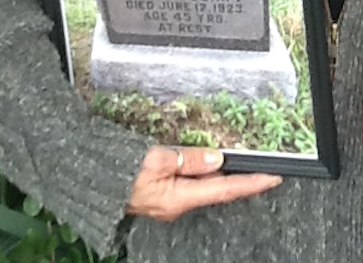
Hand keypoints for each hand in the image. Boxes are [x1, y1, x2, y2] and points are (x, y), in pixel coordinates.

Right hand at [126, 146, 282, 221]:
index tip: (273, 177)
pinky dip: (205, 174)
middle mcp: (176, 205)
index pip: (224, 190)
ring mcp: (169, 202)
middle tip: (263, 167)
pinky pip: (190, 184)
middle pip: (217, 189)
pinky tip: (210, 164)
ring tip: (243, 162)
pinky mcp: (162, 195)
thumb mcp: (156, 159)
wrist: (88, 179)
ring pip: (204, 186)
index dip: (251, 183)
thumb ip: (190, 159)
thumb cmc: (115, 170)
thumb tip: (217, 157)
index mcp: (177, 199)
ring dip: (223, 175)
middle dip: (241, 178)